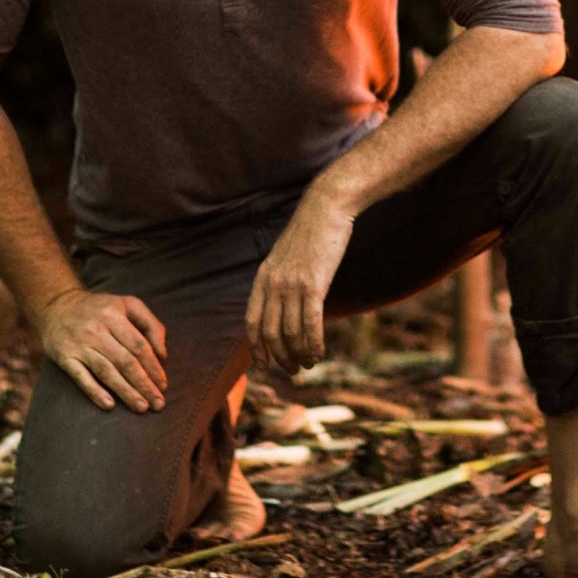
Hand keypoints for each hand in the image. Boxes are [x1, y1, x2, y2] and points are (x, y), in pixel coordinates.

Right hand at [38, 289, 167, 412]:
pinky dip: (95, 392)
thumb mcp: (128, 304)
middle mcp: (96, 329)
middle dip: (144, 384)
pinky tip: (109, 405)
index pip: (139, 346)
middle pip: (125, 362)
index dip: (153, 367)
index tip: (163, 385)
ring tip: (141, 407)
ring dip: (126, 392)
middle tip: (158, 404)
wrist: (57, 306)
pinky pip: (81, 377)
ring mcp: (79, 344)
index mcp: (114, 314)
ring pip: (106, 372)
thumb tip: (163, 355)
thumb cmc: (101, 309)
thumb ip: (151, 325)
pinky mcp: (64, 357)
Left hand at [246, 191, 355, 372]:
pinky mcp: (314, 284)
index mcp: (263, 277)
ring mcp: (292, 284)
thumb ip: (281, 279)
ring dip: (298, 354)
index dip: (257, 348)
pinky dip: (313, 344)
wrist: (326, 208)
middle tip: (292, 370)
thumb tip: (285, 301)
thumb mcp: (287, 256)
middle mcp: (273, 283)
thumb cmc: (311, 232)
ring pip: (290, 332)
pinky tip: (318, 354)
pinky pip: (310, 323)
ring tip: (307, 365)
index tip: (264, 366)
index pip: (252, 322)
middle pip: (269, 332)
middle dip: (279, 357)